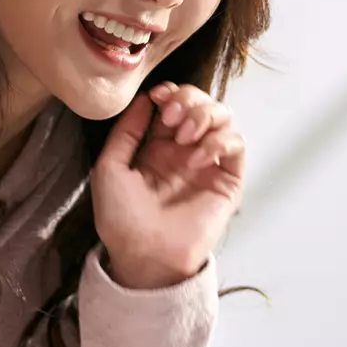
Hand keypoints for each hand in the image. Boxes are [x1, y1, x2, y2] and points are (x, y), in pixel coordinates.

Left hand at [91, 83, 245, 289]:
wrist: (143, 255)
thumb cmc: (121, 218)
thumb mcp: (110, 168)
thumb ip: (126, 131)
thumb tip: (145, 99)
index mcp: (158, 145)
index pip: (174, 102)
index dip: (171, 92)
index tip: (158, 97)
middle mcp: (186, 150)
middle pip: (201, 102)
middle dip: (189, 99)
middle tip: (171, 117)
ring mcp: (208, 163)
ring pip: (224, 116)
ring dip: (205, 115)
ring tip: (184, 136)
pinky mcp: (227, 180)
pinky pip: (236, 144)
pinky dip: (220, 140)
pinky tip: (198, 156)